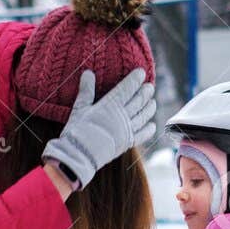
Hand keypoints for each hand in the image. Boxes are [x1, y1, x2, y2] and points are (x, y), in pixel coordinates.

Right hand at [42, 68, 155, 189]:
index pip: (128, 87)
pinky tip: (152, 125)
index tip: (141, 73)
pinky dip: (149, 129)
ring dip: (150, 108)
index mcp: (111, 104)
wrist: (79, 156)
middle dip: (146, 92)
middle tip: (149, 87)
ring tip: (153, 102)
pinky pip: (142, 135)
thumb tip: (88, 72)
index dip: (136, 79)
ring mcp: (127, 130)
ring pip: (143, 116)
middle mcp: (122, 116)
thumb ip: (86, 90)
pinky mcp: (127, 143)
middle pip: (139, 100)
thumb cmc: (77, 131)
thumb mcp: (79, 108)